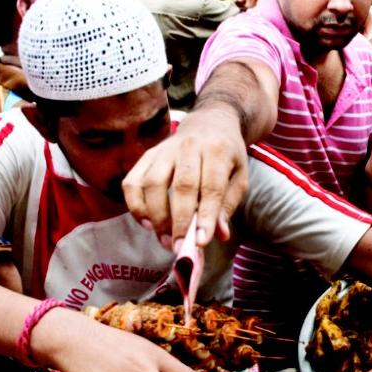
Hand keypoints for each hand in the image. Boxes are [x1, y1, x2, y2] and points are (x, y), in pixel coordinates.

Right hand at [123, 108, 248, 250]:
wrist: (210, 123)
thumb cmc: (226, 155)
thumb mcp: (239, 176)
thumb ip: (228, 205)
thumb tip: (219, 234)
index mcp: (217, 150)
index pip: (210, 186)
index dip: (205, 216)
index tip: (201, 242)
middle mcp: (189, 147)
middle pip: (181, 186)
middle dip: (179, 221)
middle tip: (179, 248)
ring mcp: (164, 150)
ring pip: (152, 183)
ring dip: (156, 216)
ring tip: (165, 239)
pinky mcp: (147, 156)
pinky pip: (132, 182)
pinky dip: (135, 205)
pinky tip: (147, 223)